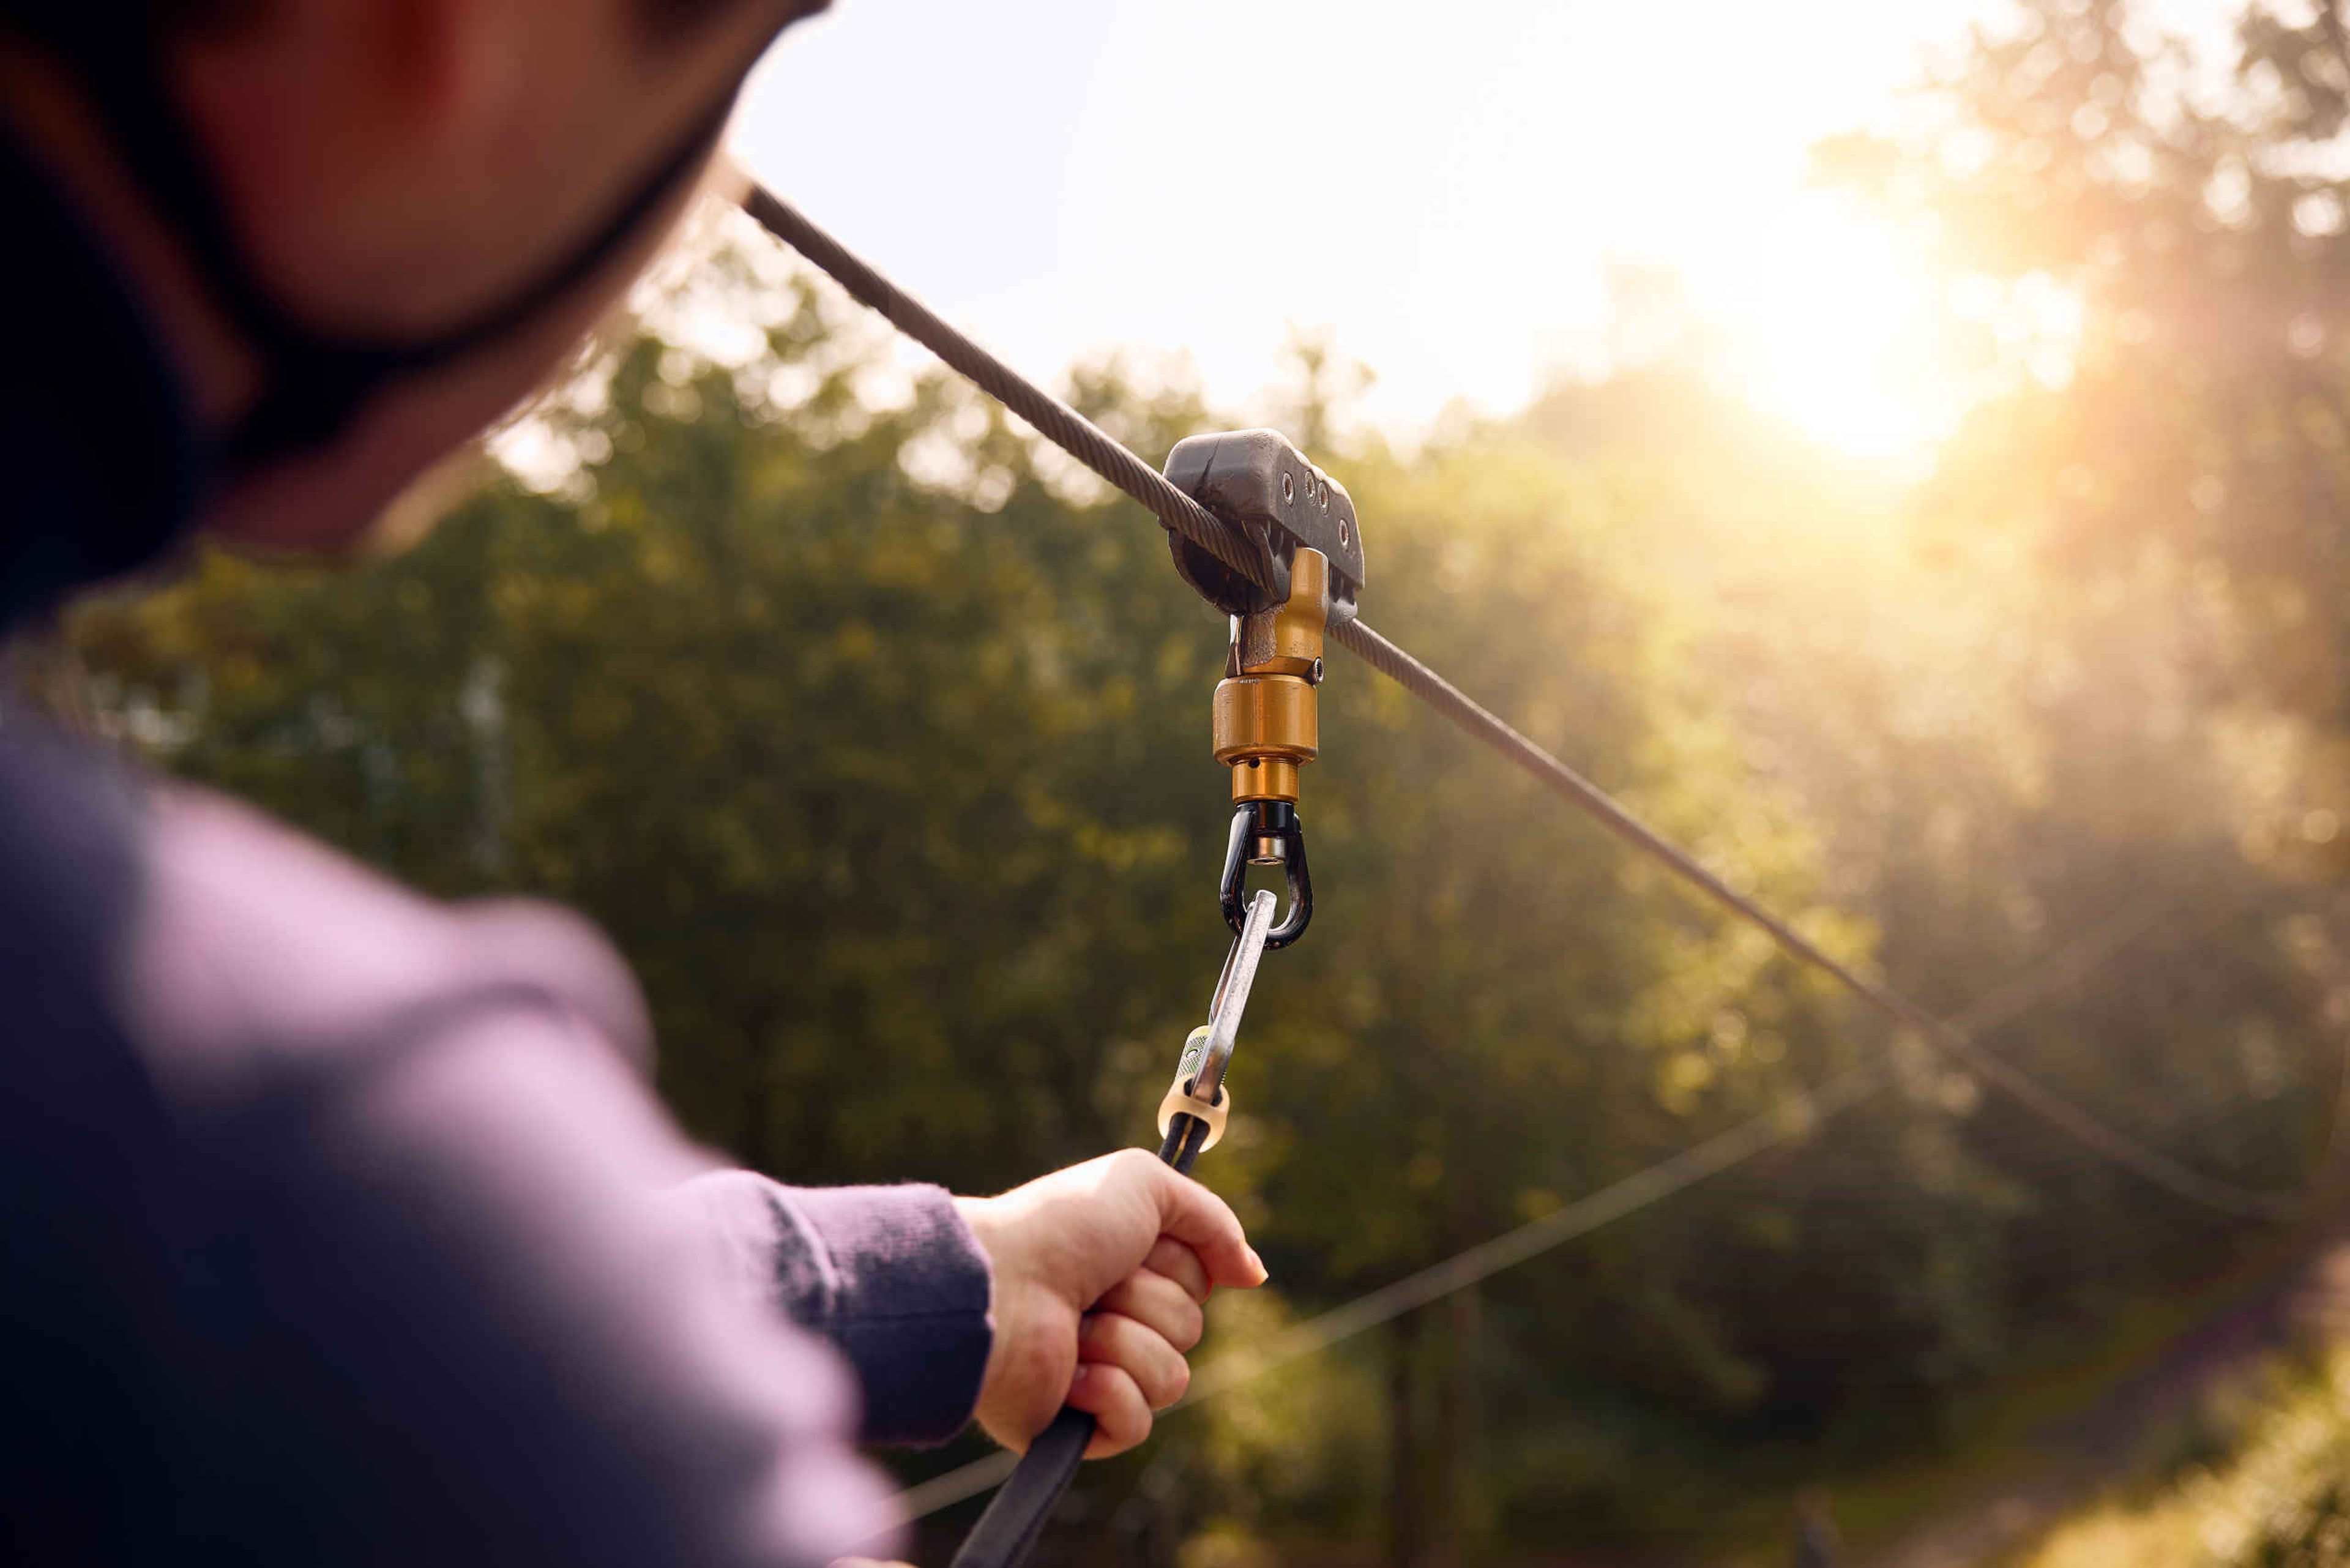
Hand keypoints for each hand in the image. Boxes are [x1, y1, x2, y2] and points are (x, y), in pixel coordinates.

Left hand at [954, 1149, 1267, 1457]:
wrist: (1000, 1284)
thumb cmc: (1061, 1228)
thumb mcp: (1145, 1186)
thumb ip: (1213, 1222)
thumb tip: (1254, 1275)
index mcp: (1124, 1271)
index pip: (1198, 1283)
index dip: (1175, 1263)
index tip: (1135, 1244)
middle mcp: (1111, 1322)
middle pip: (1190, 1328)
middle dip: (1147, 1299)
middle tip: (1096, 1283)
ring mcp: (1093, 1379)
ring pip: (1170, 1379)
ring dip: (1124, 1342)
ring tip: (1075, 1325)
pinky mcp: (1075, 1430)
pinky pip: (1137, 1425)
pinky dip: (1108, 1394)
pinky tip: (1071, 1374)